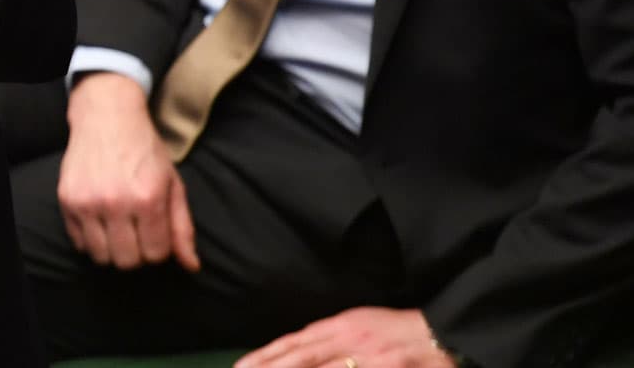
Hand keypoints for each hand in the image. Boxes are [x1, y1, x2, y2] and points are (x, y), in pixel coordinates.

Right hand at [57, 72, 199, 270]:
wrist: (107, 117)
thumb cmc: (144, 150)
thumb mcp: (172, 184)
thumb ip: (182, 227)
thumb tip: (191, 266)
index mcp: (148, 199)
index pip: (156, 254)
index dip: (158, 249)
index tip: (155, 233)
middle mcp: (116, 203)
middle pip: (127, 261)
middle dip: (136, 253)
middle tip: (136, 234)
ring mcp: (88, 202)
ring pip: (101, 257)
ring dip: (112, 250)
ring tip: (117, 230)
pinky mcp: (67, 200)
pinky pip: (79, 243)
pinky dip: (90, 240)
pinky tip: (99, 222)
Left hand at [237, 307, 456, 367]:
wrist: (449, 333)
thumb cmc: (402, 333)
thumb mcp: (362, 328)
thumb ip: (331, 341)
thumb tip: (297, 351)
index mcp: (342, 326)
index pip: (295, 342)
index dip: (266, 355)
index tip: (240, 367)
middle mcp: (351, 338)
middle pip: (302, 356)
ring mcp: (371, 355)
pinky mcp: (390, 366)